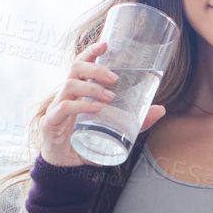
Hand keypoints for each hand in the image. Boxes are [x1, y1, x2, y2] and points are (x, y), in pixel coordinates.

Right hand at [39, 34, 165, 167]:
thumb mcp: (114, 130)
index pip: (81, 64)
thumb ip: (135, 121)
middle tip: (115, 78)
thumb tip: (160, 109)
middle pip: (75, 69)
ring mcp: (57, 107)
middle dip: (96, 69)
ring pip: (69, 85)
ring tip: (110, 96)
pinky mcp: (51, 123)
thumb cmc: (86, 143)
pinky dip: (81, 106)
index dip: (91, 52)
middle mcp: (66, 95)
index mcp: (78, 92)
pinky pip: (64, 108)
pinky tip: (95, 108)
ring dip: (92, 87)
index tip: (106, 44)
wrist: (65, 168)